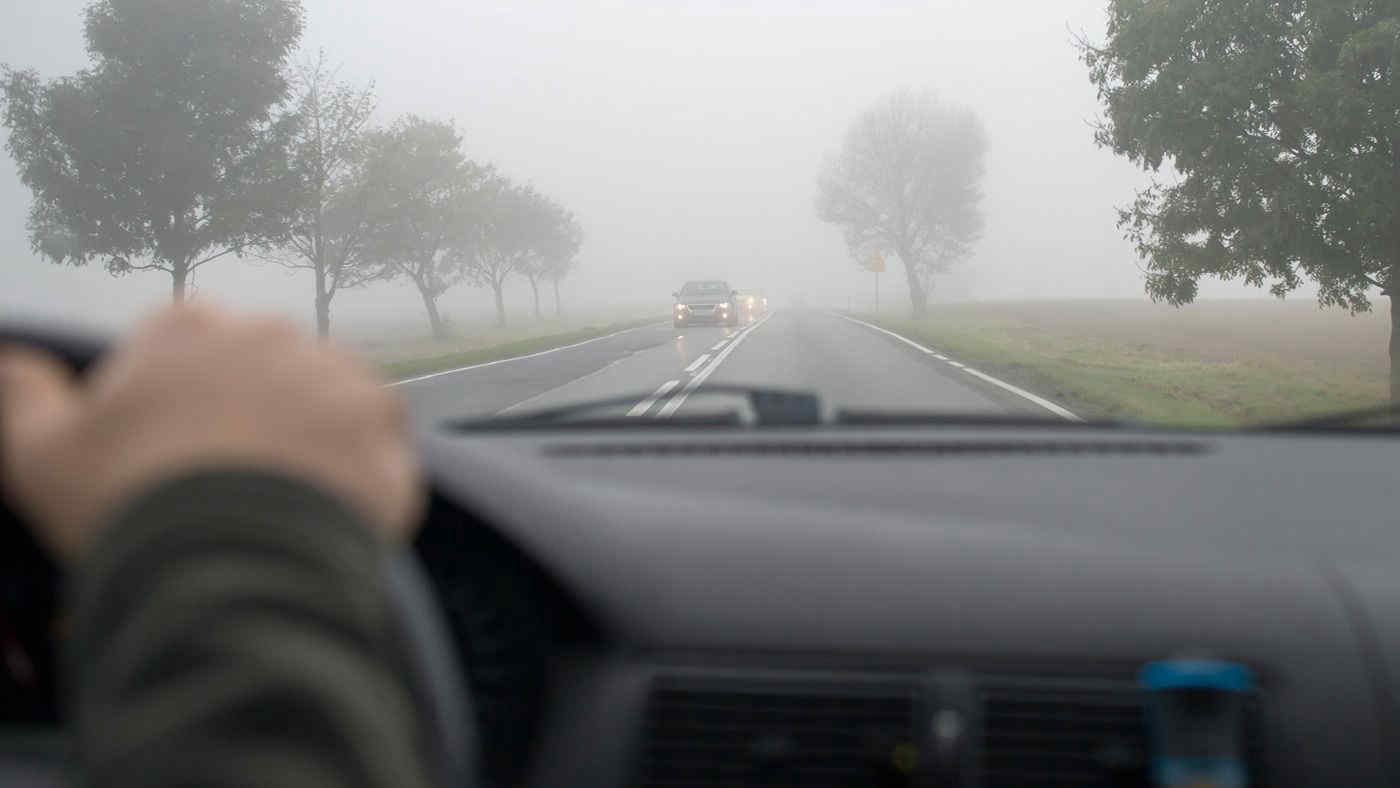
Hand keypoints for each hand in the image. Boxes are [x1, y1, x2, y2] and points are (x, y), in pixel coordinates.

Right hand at [0, 304, 420, 559]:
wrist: (231, 558)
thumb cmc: (130, 502)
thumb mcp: (44, 454)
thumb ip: (26, 396)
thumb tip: (10, 359)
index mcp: (188, 328)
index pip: (191, 345)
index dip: (185, 402)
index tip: (178, 455)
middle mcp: (269, 332)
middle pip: (265, 374)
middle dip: (255, 418)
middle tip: (233, 488)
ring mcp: (333, 370)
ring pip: (326, 404)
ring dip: (314, 443)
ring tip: (285, 506)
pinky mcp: (384, 418)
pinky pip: (377, 443)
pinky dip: (362, 476)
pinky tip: (331, 514)